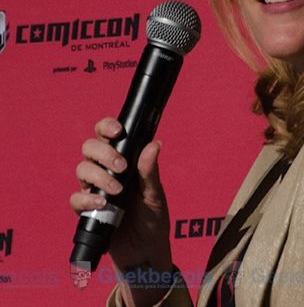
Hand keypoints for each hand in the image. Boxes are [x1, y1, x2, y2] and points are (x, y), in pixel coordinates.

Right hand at [70, 117, 173, 303]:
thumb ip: (150, 171)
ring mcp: (94, 189)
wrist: (146, 249)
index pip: (107, 135)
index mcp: (123, 160)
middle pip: (89, 147)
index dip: (107, 127)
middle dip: (103, 152)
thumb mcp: (155, 193)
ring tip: (117, 190)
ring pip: (81, 169)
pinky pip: (76, 198)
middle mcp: (105, 170)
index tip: (118, 131)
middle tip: (122, 167)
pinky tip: (103, 204)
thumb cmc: (152, 217)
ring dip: (98, 176)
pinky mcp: (86, 209)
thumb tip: (155, 144)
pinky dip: (87, 199)